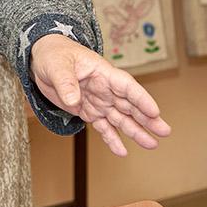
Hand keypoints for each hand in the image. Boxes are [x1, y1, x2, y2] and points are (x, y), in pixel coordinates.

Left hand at [30, 34, 170, 156]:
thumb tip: (74, 100)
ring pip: (121, 118)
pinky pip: (103, 127)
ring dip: (136, 131)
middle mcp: (105, 89)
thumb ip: (66, 82)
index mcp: (102, 72)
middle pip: (130, 104)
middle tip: (164, 131)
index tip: (155, 111)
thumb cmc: (54, 55)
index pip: (126, 86)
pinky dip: (112, 139)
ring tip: (152, 145)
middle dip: (147, 118)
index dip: (141, 98)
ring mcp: (99, 101)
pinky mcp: (89, 111)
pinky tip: (122, 152)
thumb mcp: (57, 65)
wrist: (42, 60)